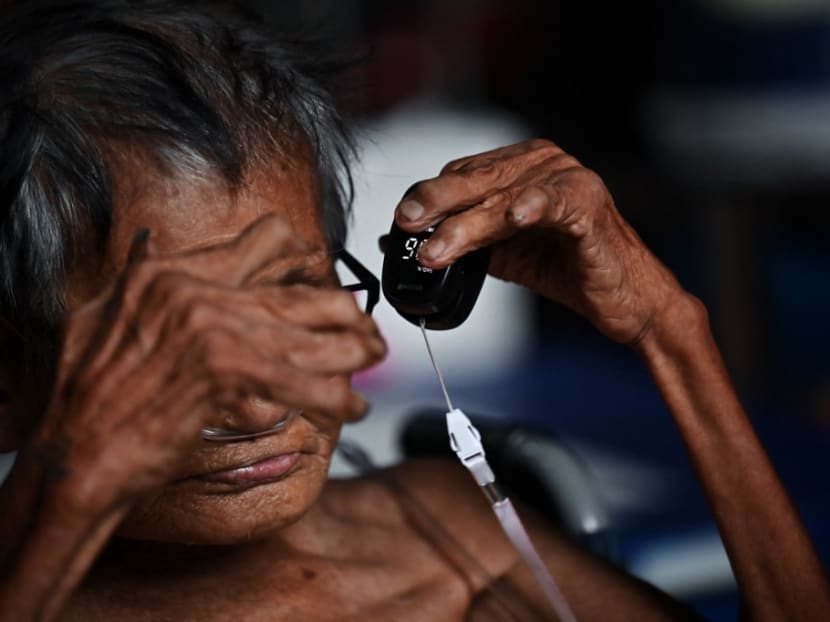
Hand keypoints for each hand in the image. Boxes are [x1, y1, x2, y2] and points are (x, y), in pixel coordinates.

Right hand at [31, 215, 385, 511]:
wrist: (80, 448)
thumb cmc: (88, 389)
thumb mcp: (100, 310)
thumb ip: (137, 271)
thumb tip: (148, 237)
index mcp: (174, 273)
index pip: (260, 240)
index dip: (300, 251)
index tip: (318, 265)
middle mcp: (200, 293)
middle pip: (302, 293)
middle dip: (348, 314)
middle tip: (369, 330)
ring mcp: (216, 330)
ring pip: (312, 336)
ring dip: (354, 353)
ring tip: (372, 361)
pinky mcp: (228, 372)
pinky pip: (303, 383)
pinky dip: (336, 396)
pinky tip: (353, 405)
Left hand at [392, 140, 683, 344]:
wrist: (621, 298)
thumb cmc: (567, 267)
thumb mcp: (503, 253)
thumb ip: (462, 241)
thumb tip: (404, 244)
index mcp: (520, 168)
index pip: (463, 175)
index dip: (429, 197)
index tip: (400, 222)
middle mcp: (543, 163)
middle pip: (478, 179)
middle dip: (438, 203)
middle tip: (407, 224)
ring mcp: (569, 179)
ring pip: (506, 196)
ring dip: (468, 224)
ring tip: (438, 250)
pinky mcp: (591, 204)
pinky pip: (557, 201)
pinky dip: (535, 206)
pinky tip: (516, 216)